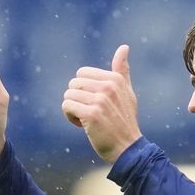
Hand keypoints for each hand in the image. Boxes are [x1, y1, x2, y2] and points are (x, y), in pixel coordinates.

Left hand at [62, 44, 141, 162]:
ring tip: (87, 120)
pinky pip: (67, 106)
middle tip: (90, 112)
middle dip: (77, 98)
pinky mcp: (91, 114)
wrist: (128, 148)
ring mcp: (100, 100)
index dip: (84, 89)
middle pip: (73, 83)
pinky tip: (83, 126)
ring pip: (68, 95)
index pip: (82, 73)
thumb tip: (124, 47)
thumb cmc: (126, 120)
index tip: (96, 102)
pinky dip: (70, 117)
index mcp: (115, 79)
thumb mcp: (128, 92)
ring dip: (73, 109)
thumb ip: (122, 70)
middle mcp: (108, 87)